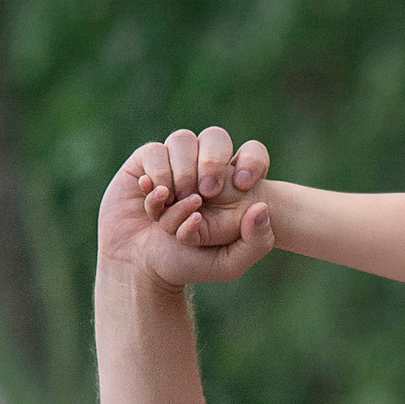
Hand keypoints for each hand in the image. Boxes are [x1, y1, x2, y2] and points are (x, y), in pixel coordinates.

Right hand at [99, 134, 272, 288]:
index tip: (246, 184)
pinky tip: (159, 196)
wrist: (142, 266)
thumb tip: (262, 207)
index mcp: (232, 184)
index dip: (254, 161)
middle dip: (213, 161)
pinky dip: (158, 173)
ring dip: (183, 171)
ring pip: (183, 140)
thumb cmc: (188, 263)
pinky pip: (154, 152)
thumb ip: (257, 242)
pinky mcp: (144, 163)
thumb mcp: (230, 264)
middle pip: (216, 137)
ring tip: (177, 199)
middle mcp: (203, 167)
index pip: (253, 154)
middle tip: (208, 192)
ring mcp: (174, 162)